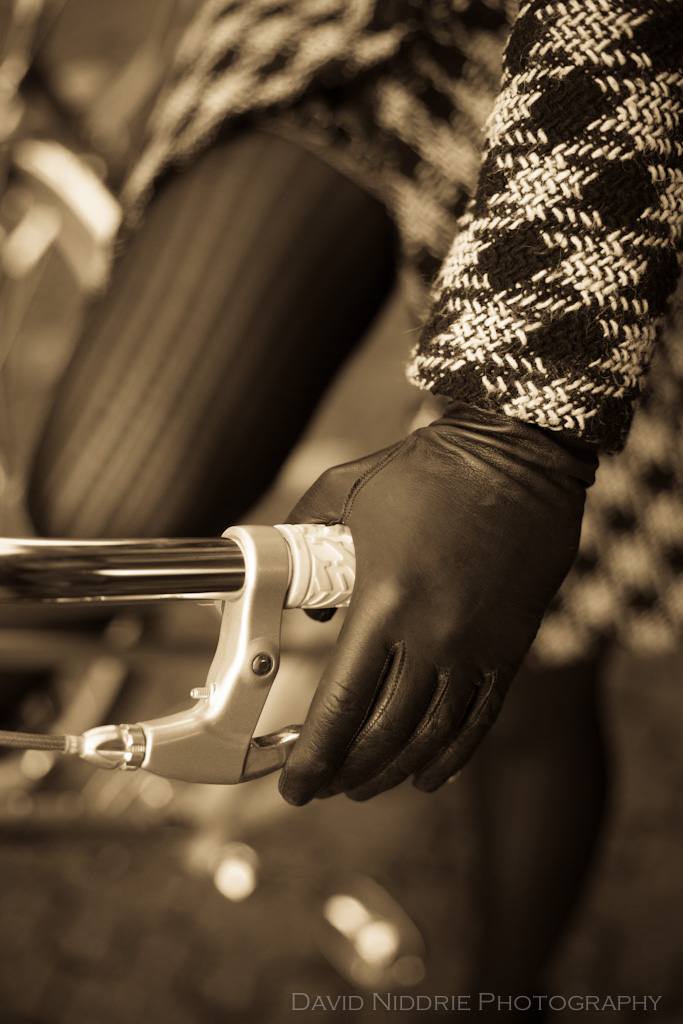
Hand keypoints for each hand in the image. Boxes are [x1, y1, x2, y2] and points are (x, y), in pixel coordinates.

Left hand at [279, 403, 596, 803]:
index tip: (293, 786)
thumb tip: (309, 597)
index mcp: (383, 601)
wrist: (519, 456)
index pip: (339, 705)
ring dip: (392, 772)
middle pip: (382, 733)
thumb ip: (306, 532)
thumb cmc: (429, 468)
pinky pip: (480, 720)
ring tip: (365, 786)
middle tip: (323, 786)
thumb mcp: (346, 487)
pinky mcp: (509, 647)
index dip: (312, 757)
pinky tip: (428, 776)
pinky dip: (451, 756)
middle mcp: (430, 636)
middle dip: (345, 773)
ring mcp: (475, 647)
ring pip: (430, 737)